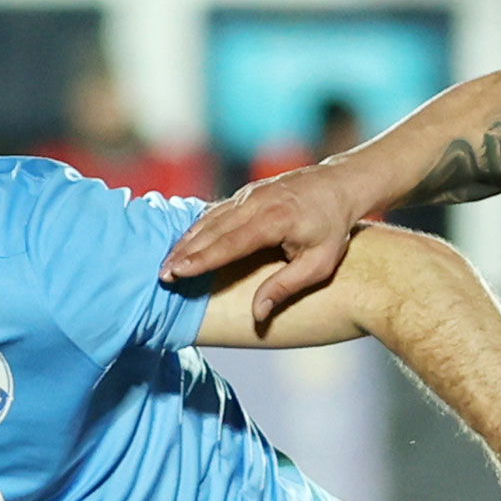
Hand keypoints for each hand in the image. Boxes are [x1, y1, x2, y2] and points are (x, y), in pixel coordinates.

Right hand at [163, 162, 370, 332]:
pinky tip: (182, 242)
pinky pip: (215, 210)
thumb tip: (257, 315)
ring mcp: (249, 194)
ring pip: (209, 218)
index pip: (230, 243)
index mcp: (275, 220)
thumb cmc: (332, 228)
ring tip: (166, 262)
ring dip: (185, 240)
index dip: (202, 259)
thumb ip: (286, 287)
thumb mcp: (319, 264)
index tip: (179, 273)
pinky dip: (196, 226)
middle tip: (162, 274)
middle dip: (184, 253)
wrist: (338, 185)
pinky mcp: (246, 193)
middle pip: (212, 230)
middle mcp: (257, 203)